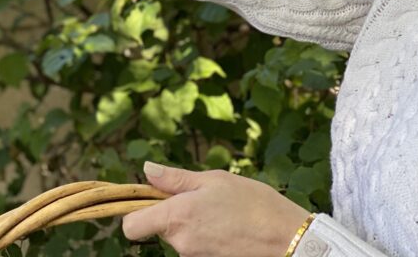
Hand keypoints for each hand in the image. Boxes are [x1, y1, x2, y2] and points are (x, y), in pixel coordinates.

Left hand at [122, 163, 310, 256]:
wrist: (285, 238)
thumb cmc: (251, 202)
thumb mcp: (213, 179)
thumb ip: (176, 179)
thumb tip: (147, 170)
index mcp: (177, 217)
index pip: (132, 226)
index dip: (134, 213)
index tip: (148, 200)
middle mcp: (181, 244)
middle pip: (160, 228)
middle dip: (173, 213)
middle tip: (201, 197)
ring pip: (180, 238)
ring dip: (192, 224)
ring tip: (219, 212)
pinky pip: (196, 247)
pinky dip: (205, 237)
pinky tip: (226, 227)